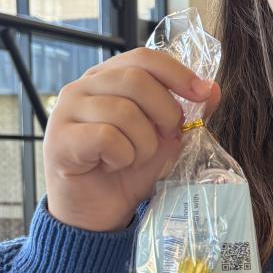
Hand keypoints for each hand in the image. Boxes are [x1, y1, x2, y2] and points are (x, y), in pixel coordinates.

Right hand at [43, 49, 221, 232]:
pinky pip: (107, 137)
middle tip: (166, 138)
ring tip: (134, 158)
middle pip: (136, 79)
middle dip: (164, 112)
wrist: (96, 214)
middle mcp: (82, 87)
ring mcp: (66, 111)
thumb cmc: (126, 172)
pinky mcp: (59, 139)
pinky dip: (123, 157)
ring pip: (124, 111)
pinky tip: (114, 166)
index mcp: (107, 78)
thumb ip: (184, 115)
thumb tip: (213, 90)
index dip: (178, 73)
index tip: (203, 94)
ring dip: (143, 143)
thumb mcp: (164, 141)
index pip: (144, 58)